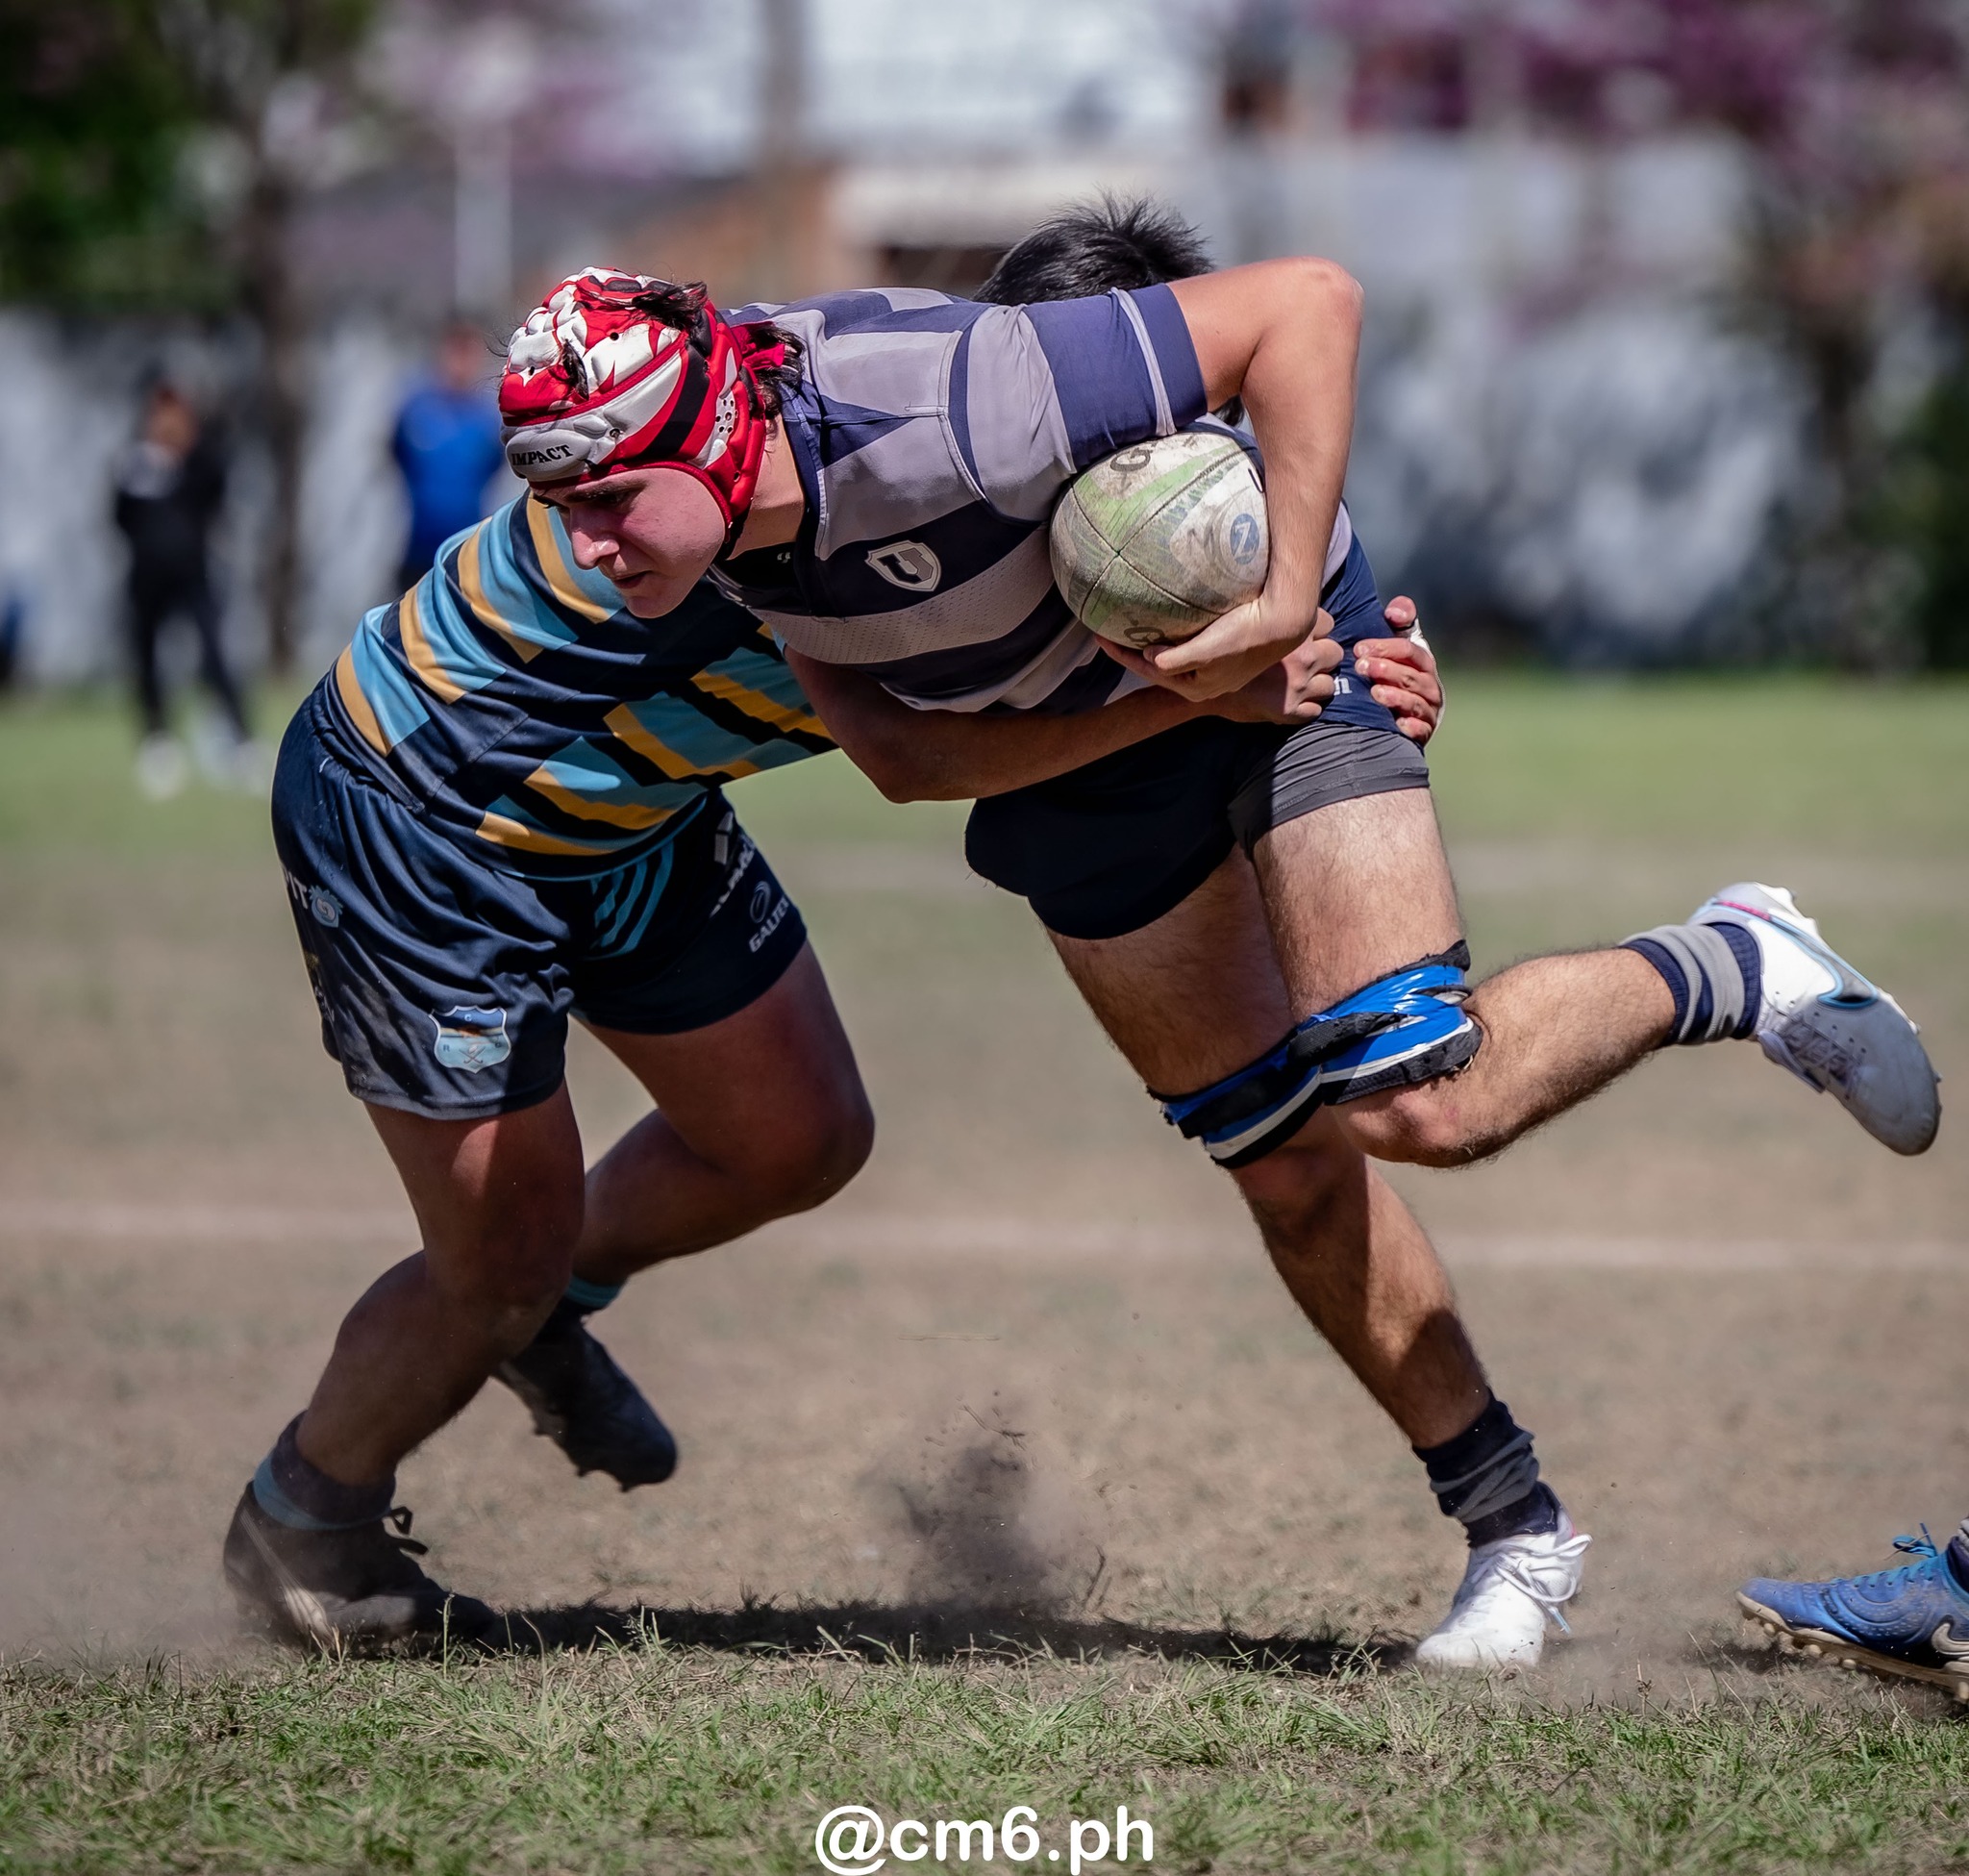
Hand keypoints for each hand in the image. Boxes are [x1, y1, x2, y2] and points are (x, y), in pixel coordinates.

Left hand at [1106, 591, 1331, 702]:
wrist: (1283, 622)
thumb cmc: (1246, 636)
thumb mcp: (1208, 651)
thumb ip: (1176, 659)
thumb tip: (1149, 659)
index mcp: (1195, 686)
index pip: (1146, 672)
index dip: (1120, 655)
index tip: (1098, 636)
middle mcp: (1201, 681)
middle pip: (1154, 665)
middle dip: (1130, 649)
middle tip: (1105, 629)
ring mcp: (1211, 667)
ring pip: (1169, 655)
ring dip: (1149, 641)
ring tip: (1127, 626)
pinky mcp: (1220, 651)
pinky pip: (1183, 644)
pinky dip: (1167, 634)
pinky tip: (1160, 620)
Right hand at [1207, 616, 1341, 723]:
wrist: (1202, 688)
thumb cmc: (1221, 654)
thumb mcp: (1243, 625)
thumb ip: (1268, 616)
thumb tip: (1271, 604)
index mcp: (1294, 634)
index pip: (1327, 624)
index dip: (1319, 630)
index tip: (1309, 634)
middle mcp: (1302, 658)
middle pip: (1334, 654)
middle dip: (1324, 657)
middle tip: (1309, 660)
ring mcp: (1298, 686)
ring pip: (1329, 684)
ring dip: (1319, 683)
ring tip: (1304, 682)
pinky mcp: (1291, 710)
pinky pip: (1314, 711)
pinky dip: (1307, 708)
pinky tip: (1295, 703)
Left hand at [1352, 594, 1443, 743]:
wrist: (1401, 713)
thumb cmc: (1395, 672)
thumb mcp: (1398, 644)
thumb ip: (1399, 620)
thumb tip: (1395, 611)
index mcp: (1423, 662)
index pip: (1410, 650)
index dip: (1387, 647)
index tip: (1360, 648)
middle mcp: (1429, 685)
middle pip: (1411, 676)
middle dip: (1387, 670)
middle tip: (1361, 667)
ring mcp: (1427, 709)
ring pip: (1415, 702)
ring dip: (1396, 697)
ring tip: (1375, 693)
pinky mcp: (1423, 731)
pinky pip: (1421, 729)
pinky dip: (1412, 727)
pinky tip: (1398, 724)